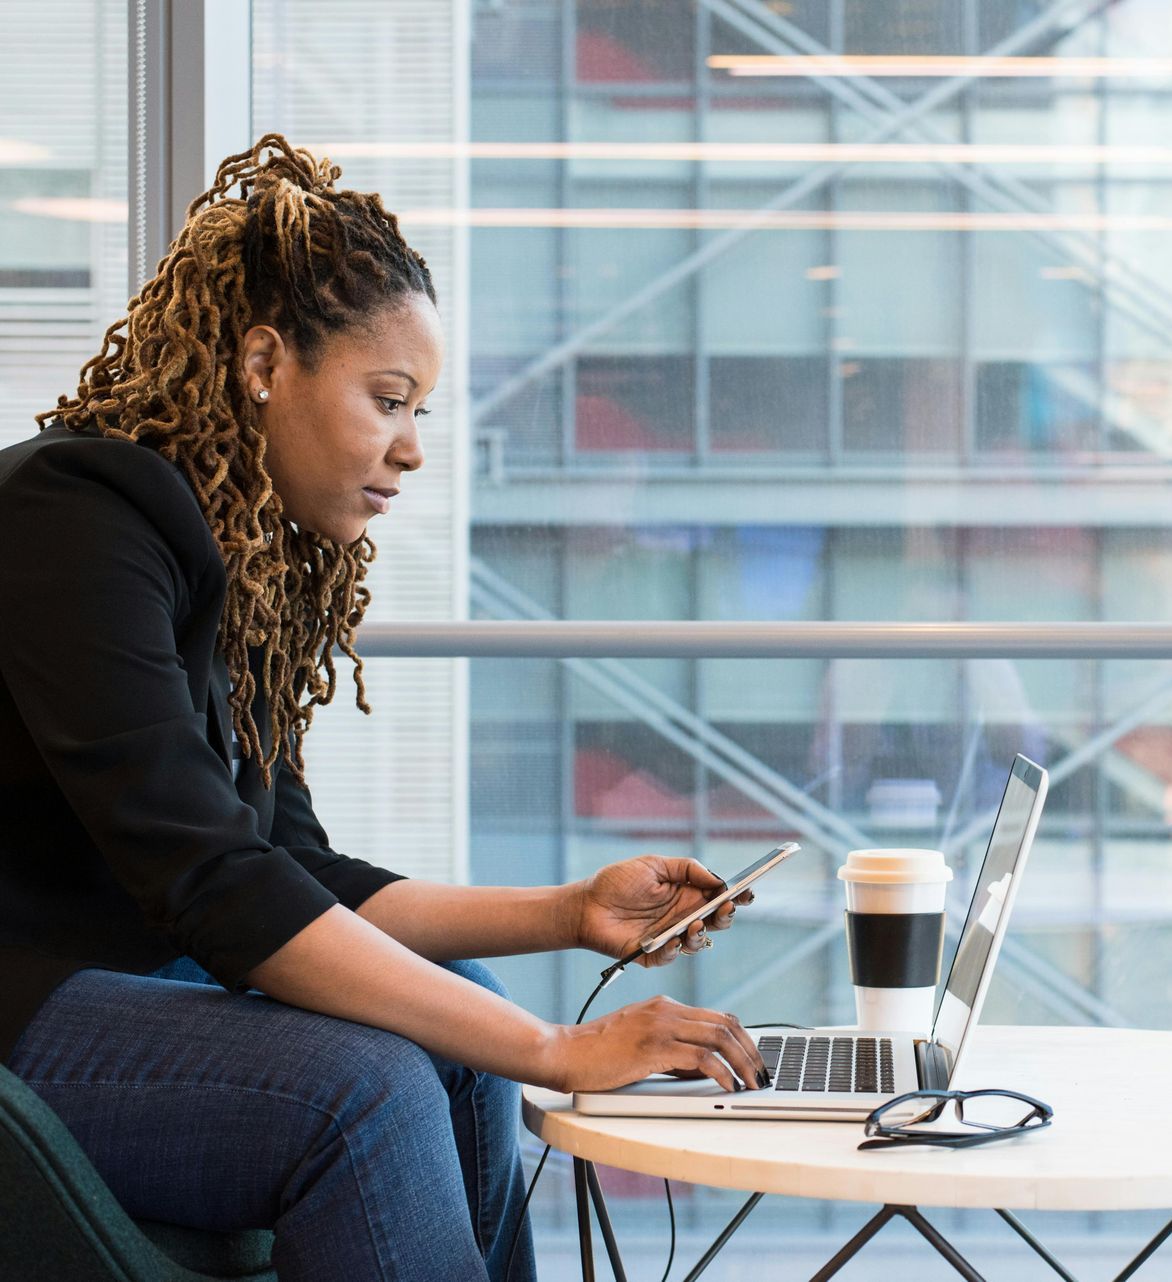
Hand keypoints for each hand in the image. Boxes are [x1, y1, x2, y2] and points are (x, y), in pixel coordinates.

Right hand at [544, 995, 768, 1093]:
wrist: (565, 1052)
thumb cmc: (597, 1052)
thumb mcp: (641, 1043)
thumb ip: (673, 1050)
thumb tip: (705, 1069)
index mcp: (664, 1006)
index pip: (717, 1016)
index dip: (743, 1038)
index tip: (754, 1060)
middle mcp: (666, 1010)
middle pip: (725, 1024)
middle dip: (751, 1051)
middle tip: (762, 1074)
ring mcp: (660, 1026)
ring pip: (719, 1037)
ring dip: (743, 1063)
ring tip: (752, 1084)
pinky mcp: (653, 1047)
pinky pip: (700, 1058)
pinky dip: (721, 1073)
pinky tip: (727, 1087)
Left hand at [571, 855, 755, 966]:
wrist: (585, 904)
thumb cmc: (617, 882)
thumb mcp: (654, 865)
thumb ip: (687, 868)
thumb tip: (717, 879)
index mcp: (687, 895)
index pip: (719, 897)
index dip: (736, 896)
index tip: (747, 892)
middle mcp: (682, 917)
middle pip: (716, 921)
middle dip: (725, 915)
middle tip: (724, 907)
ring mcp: (669, 936)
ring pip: (698, 942)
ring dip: (701, 934)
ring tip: (695, 924)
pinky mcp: (652, 954)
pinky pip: (669, 957)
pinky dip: (674, 950)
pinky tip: (673, 940)